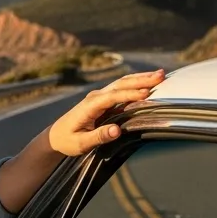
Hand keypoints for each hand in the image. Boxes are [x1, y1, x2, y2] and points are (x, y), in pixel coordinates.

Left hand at [48, 69, 164, 156]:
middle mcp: (95, 97)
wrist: (55, 136)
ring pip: (122, 83)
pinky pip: (122, 89)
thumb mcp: (81, 143)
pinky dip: (136, 84)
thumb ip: (99, 136)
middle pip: (120, 84)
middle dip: (141, 80)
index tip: (147, 94)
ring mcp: (99, 97)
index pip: (113, 97)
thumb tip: (117, 131)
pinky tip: (149, 82)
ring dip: (141, 78)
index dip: (130, 94)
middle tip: (161, 75)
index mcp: (89, 105)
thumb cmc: (67, 141)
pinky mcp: (104, 100)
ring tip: (160, 74)